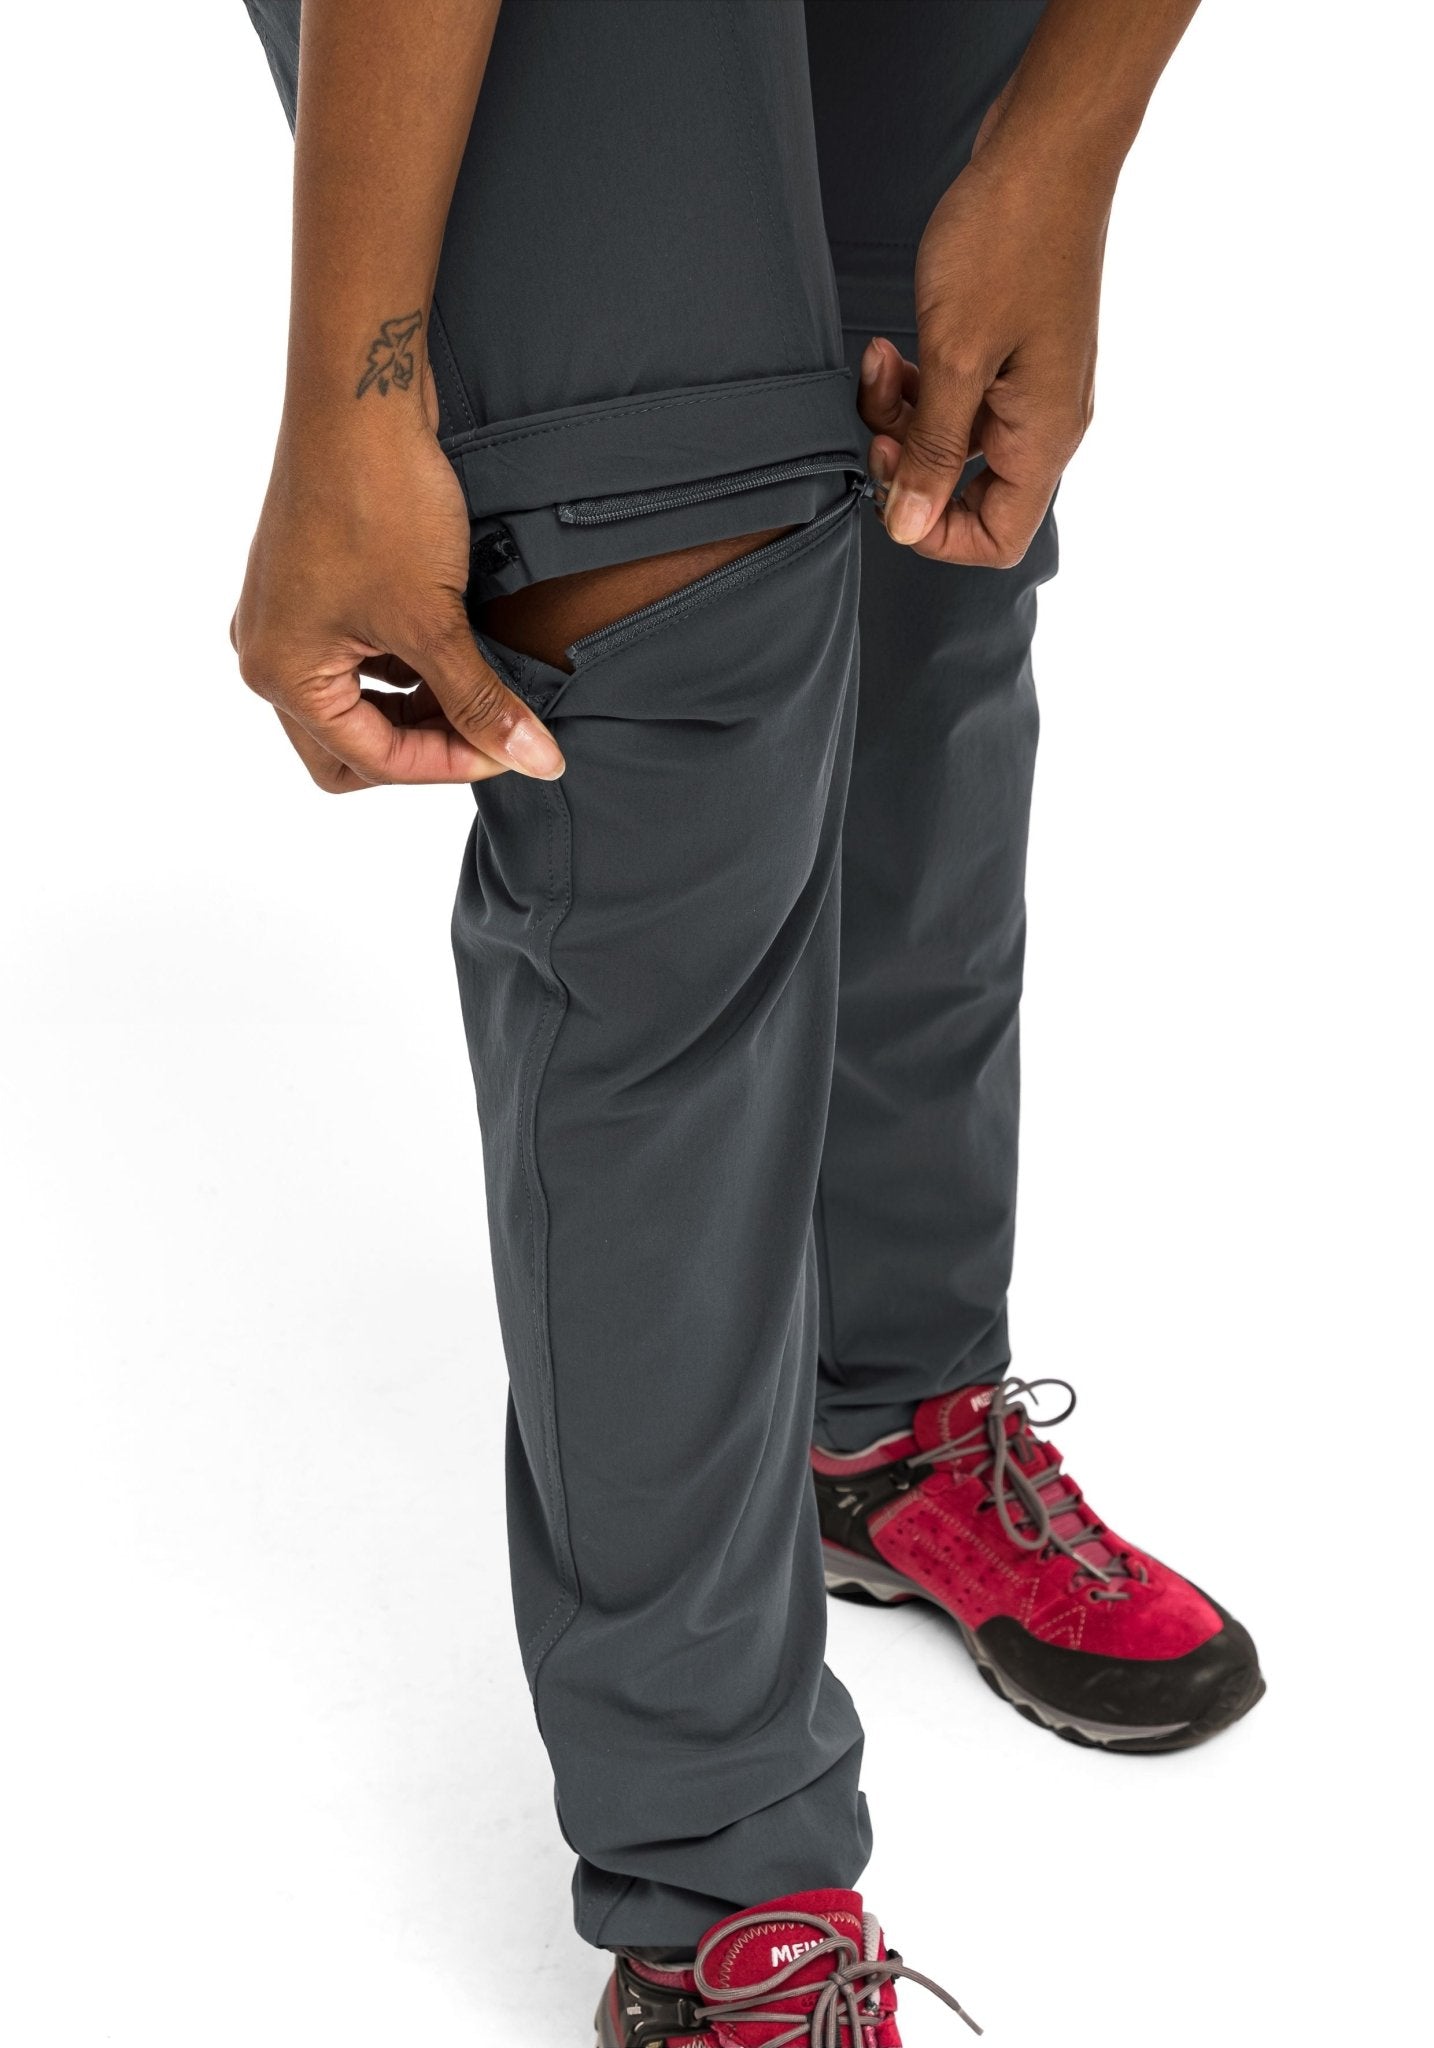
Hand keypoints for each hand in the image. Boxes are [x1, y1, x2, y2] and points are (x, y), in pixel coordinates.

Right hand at [231, 369, 563, 792]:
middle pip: (348, 749)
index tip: (512, 749)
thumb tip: (536, 762)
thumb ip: (481, 702)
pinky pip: (353, 656)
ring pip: (355, 703)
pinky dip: (403, 666)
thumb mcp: (435, 620)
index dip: (449, 764)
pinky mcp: (306, 585)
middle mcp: (266, 652)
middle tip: (485, 732)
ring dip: (416, 707)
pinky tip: (451, 646)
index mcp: (280, 674)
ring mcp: (281, 616)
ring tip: (479, 684)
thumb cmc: (379, 501)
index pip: (371, 761)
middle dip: (419, 748)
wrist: (360, 394)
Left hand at [859, 98, 1111, 568]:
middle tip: (875, 420)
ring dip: (904, 414)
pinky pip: (957, 396)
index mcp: (1044, 437)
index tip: (891, 489)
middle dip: (908, 462)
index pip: (997, 538)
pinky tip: (894, 349)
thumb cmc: (1010, 238)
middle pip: (968, 490)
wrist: (1047, 146)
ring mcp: (1030, 385)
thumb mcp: (956, 357)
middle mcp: (1044, 421)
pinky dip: (919, 383)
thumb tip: (909, 526)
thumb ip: (933, 452)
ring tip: (880, 364)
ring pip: (953, 440)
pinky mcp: (1012, 349)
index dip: (935, 532)